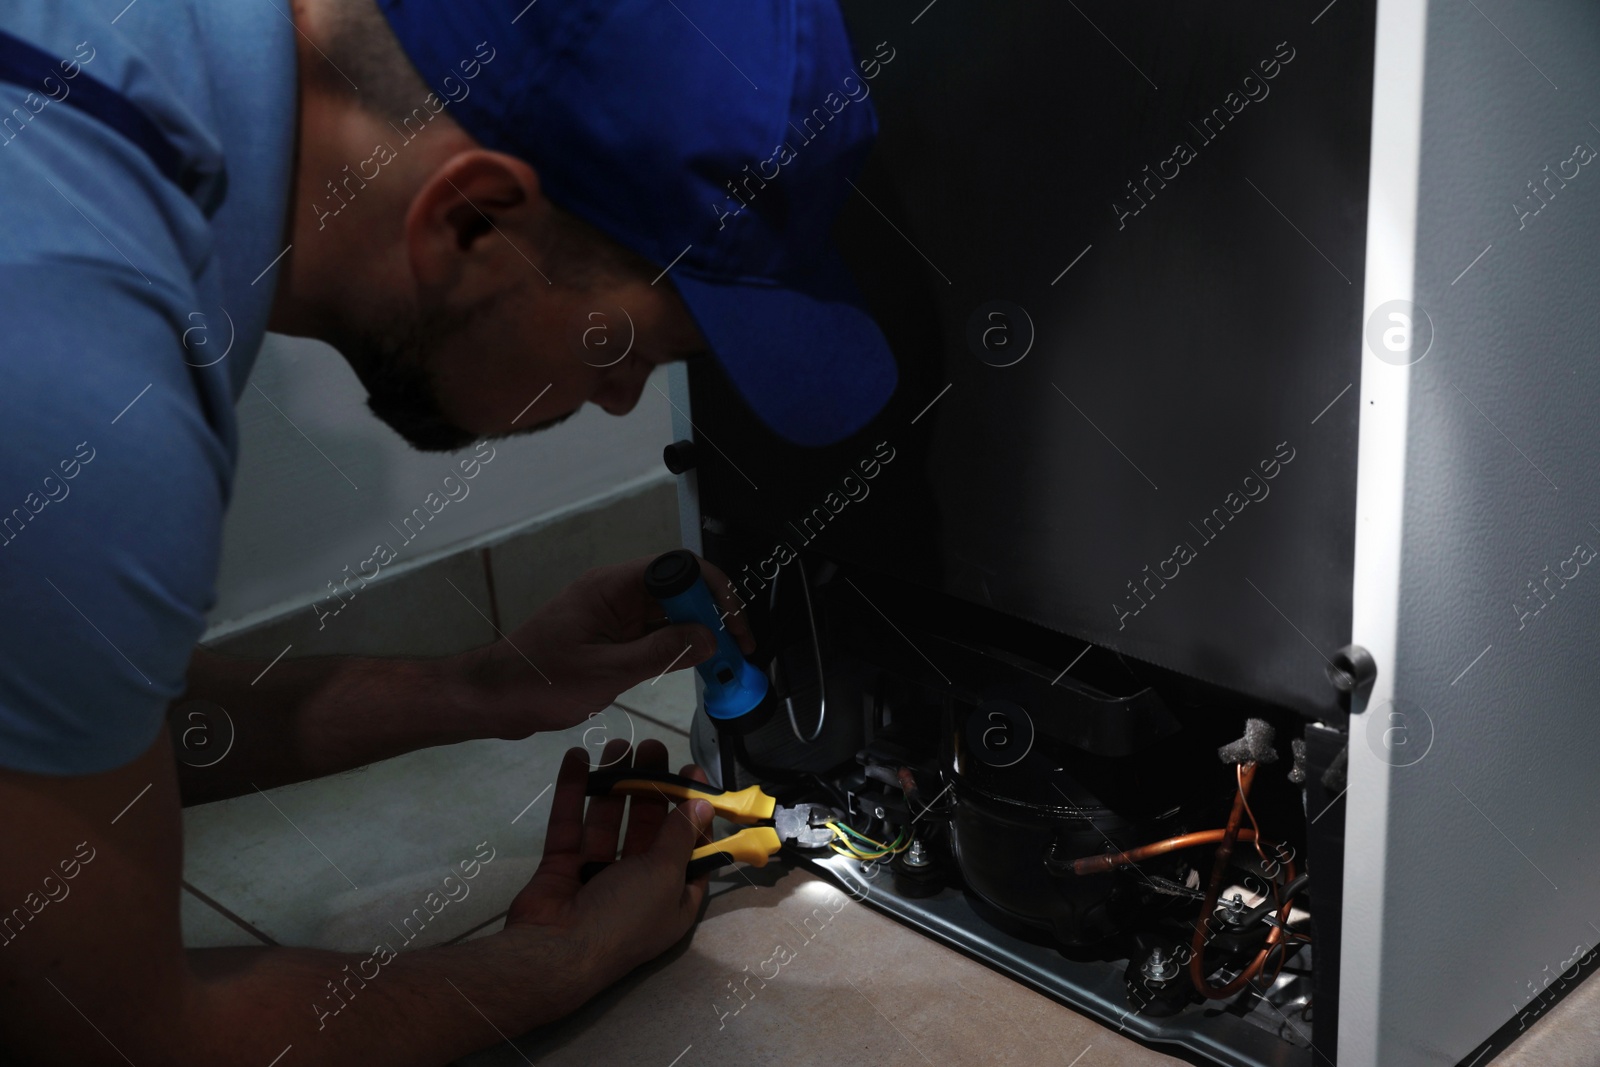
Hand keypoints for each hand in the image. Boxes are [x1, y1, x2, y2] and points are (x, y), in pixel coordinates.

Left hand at [459, 554, 753, 736]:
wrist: (494, 699)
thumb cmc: (539, 682)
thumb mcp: (606, 672)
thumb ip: (661, 653)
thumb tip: (710, 638)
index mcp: (612, 587)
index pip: (678, 568)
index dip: (714, 591)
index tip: (735, 626)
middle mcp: (617, 593)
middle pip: (680, 589)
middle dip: (714, 615)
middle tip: (738, 651)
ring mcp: (615, 615)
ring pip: (671, 613)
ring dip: (700, 634)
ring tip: (726, 663)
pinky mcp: (613, 637)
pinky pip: (656, 634)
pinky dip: (679, 648)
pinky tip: (698, 667)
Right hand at [503, 739, 713, 995]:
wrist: (554, 952)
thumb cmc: (625, 917)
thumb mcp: (665, 875)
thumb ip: (681, 835)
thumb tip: (703, 803)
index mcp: (673, 897)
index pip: (690, 847)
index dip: (693, 810)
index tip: (691, 772)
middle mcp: (638, 885)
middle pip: (648, 827)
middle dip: (652, 786)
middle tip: (653, 747)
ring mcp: (597, 874)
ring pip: (609, 820)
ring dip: (615, 782)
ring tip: (621, 744)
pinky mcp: (562, 865)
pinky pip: (569, 823)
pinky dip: (573, 791)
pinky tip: (578, 758)